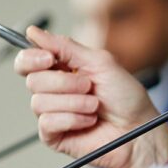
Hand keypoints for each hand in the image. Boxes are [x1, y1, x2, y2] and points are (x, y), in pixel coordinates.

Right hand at [15, 25, 167, 167]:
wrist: (140, 129)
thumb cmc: (127, 98)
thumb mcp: (101, 63)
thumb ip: (66, 47)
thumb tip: (33, 32)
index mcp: (62, 69)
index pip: (28, 60)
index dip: (32, 57)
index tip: (50, 59)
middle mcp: (54, 90)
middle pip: (32, 80)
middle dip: (64, 82)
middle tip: (89, 86)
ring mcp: (53, 113)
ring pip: (39, 102)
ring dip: (73, 102)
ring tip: (95, 106)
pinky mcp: (54, 135)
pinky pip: (47, 122)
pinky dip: (72, 119)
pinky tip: (89, 121)